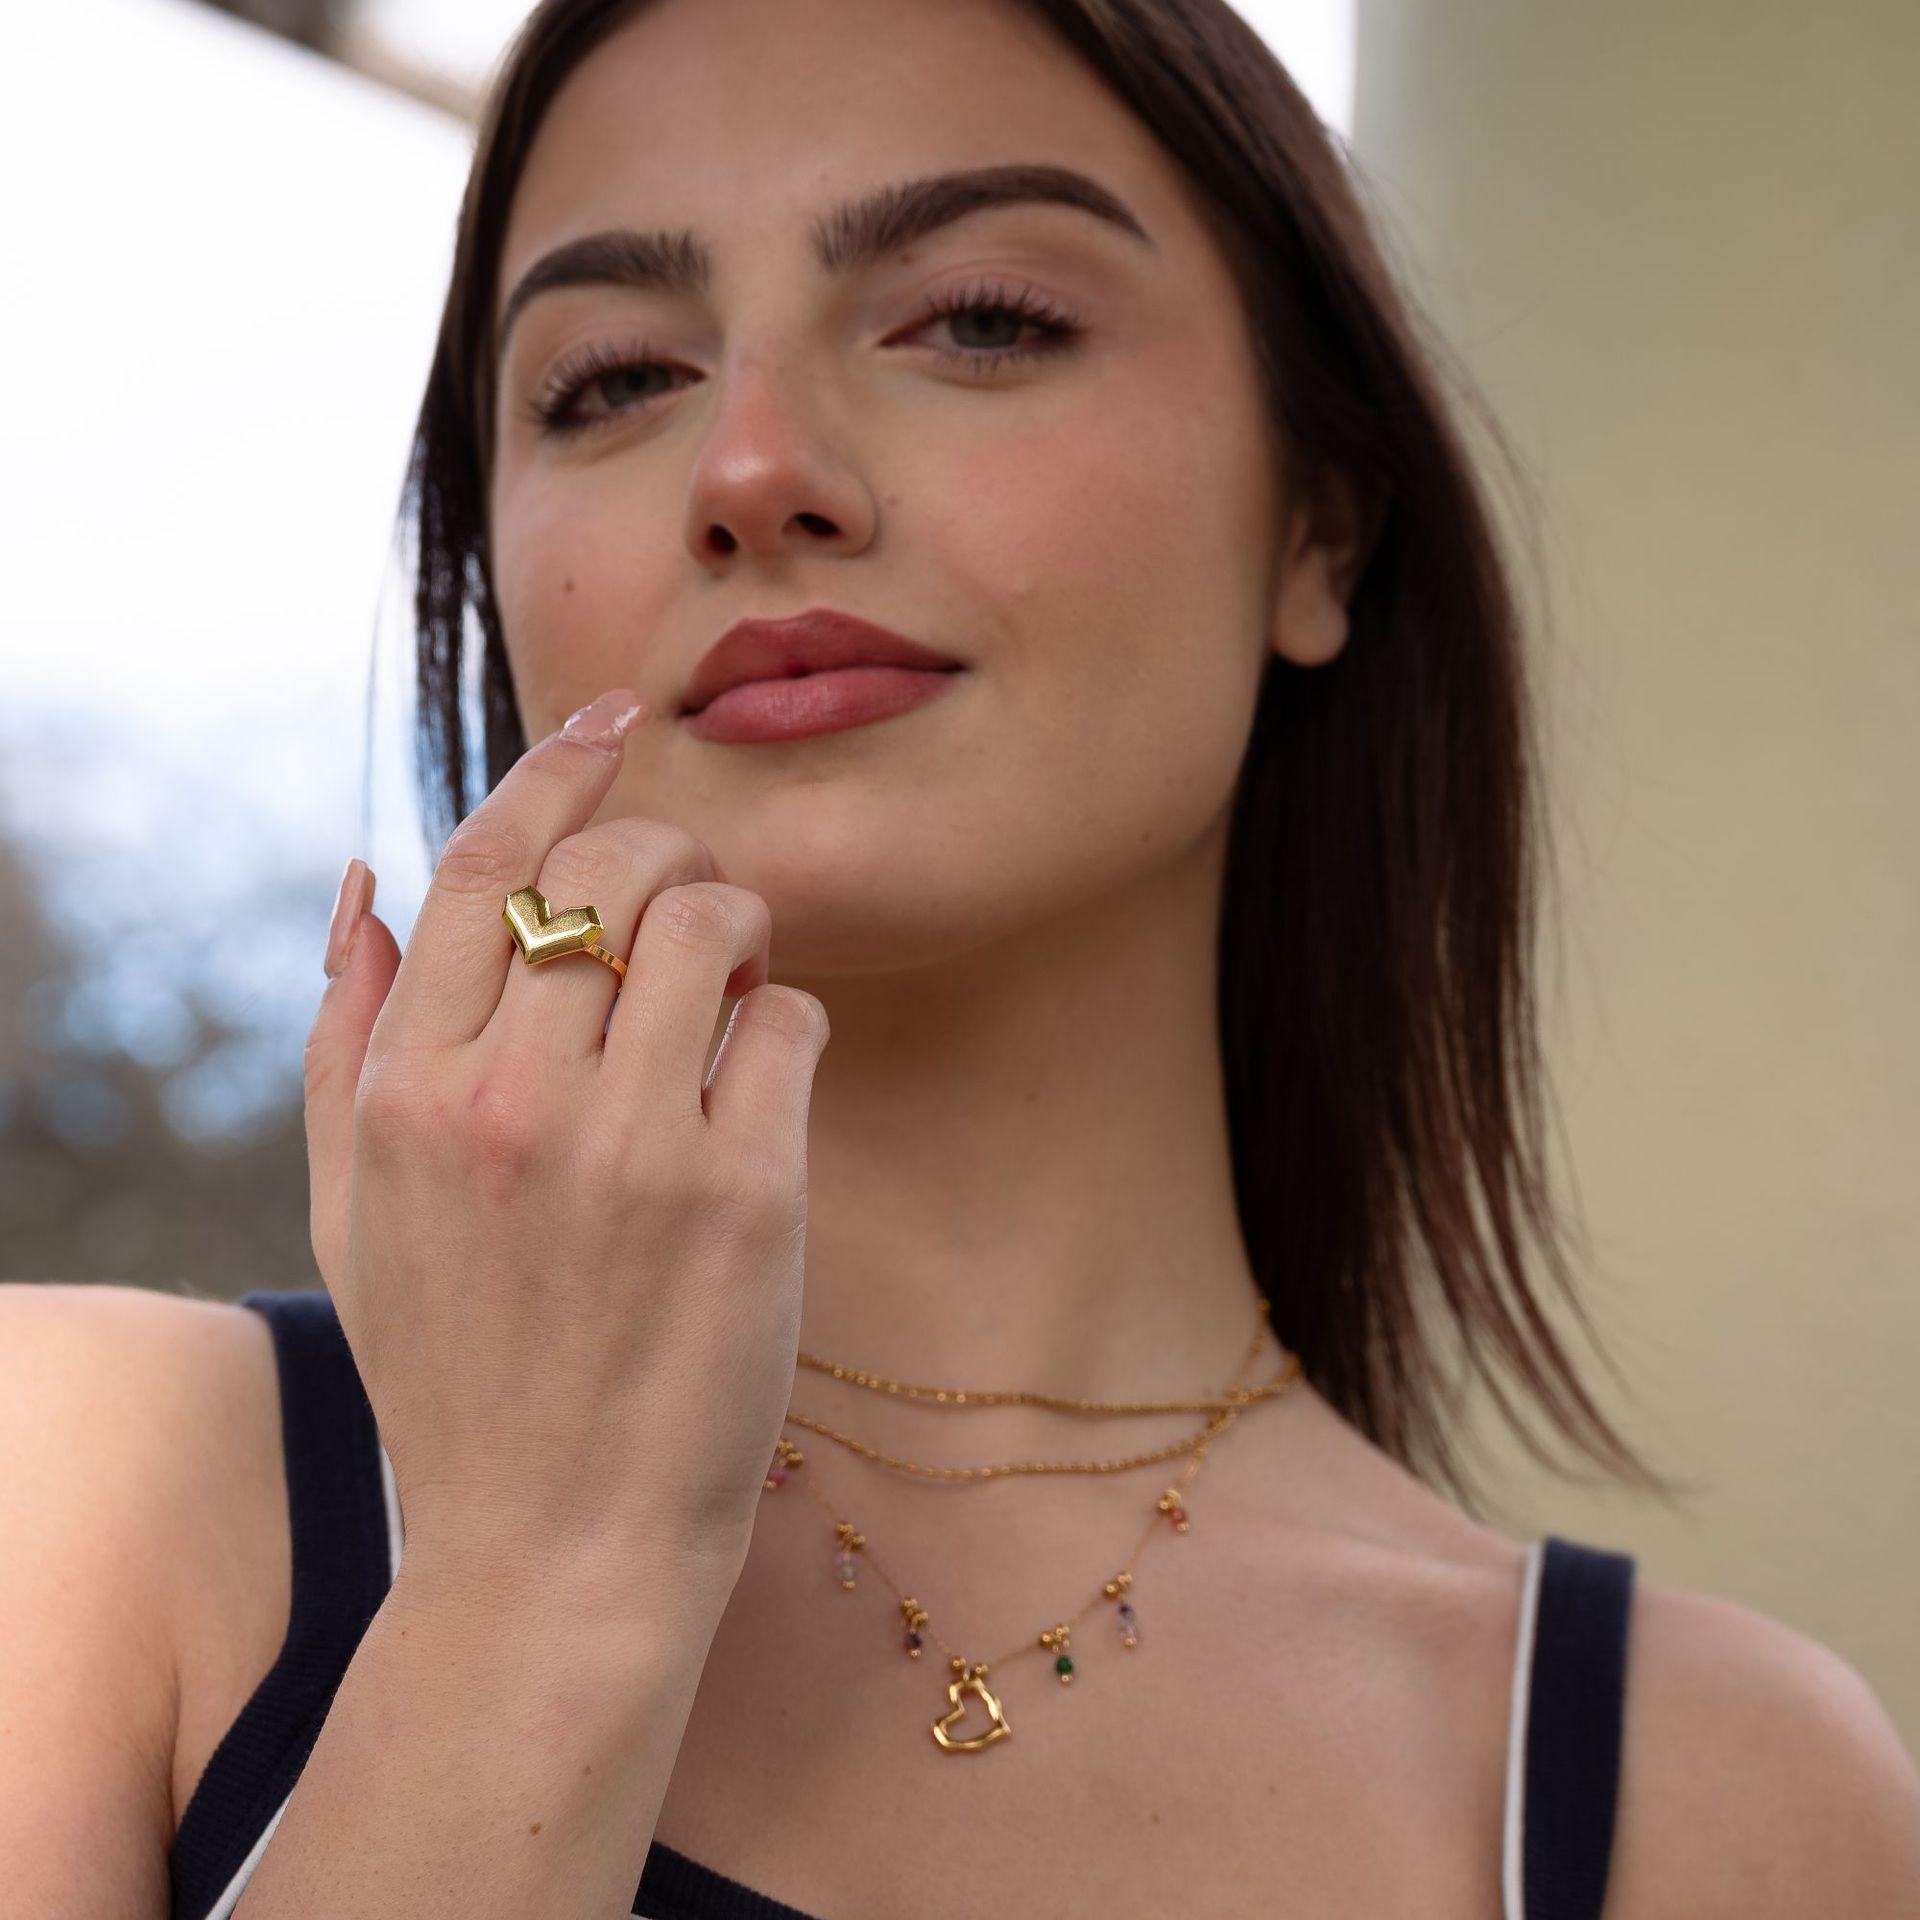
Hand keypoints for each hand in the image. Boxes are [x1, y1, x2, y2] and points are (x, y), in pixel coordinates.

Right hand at [301, 688, 829, 1603]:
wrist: (555, 1540)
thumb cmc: (455, 1365)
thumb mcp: (352, 1206)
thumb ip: (347, 1037)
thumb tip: (362, 877)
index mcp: (407, 1088)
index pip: (485, 863)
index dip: (556, 767)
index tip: (614, 719)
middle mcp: (511, 1098)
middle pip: (609, 870)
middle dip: (663, 850)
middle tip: (685, 896)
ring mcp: (633, 1144)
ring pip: (714, 920)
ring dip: (738, 922)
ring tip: (730, 984)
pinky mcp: (746, 1192)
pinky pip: (791, 1018)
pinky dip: (786, 1019)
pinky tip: (762, 1077)